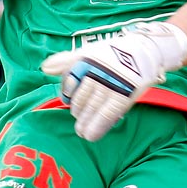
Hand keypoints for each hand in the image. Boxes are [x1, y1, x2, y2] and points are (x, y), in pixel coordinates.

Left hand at [40, 22, 186, 140]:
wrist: (142, 51)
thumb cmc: (111, 54)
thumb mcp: (88, 53)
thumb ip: (66, 62)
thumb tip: (44, 68)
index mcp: (87, 60)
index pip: (69, 80)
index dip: (67, 93)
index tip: (67, 101)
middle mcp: (97, 72)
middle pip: (81, 98)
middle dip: (78, 112)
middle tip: (77, 125)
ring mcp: (111, 83)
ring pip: (92, 107)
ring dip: (85, 122)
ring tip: (82, 133)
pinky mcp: (124, 94)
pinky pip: (108, 114)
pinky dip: (99, 126)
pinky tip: (92, 136)